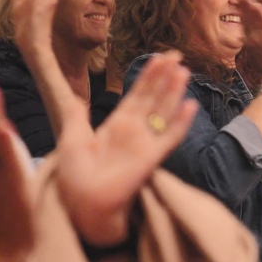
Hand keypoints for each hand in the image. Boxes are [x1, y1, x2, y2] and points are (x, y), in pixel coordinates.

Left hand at [56, 52, 199, 245]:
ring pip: (164, 112)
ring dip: (174, 92)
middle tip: (177, 56)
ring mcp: (145, 143)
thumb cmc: (74, 177)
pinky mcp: (152, 157)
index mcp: (116, 125)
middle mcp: (135, 131)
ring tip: (184, 71)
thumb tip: (80, 100)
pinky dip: (181, 123)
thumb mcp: (71, 140)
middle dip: (165, 77)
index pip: (137, 95)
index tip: (159, 58)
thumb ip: (77, 119)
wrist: (81, 205)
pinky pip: (170, 137)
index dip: (148, 76)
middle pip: (154, 98)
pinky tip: (190, 106)